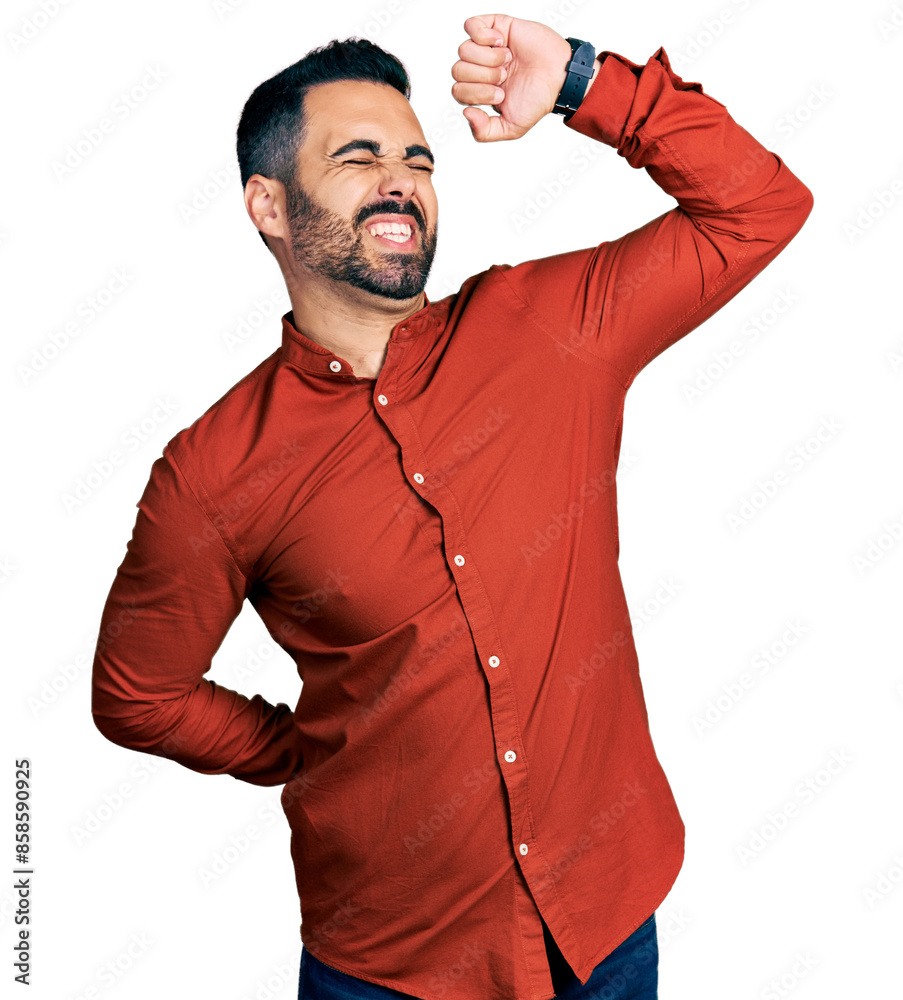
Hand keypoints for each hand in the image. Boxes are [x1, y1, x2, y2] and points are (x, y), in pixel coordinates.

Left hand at [451, 14, 572, 141]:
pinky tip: (500, 42)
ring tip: (507, 61)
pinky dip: (482, 36)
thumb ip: (484, 132)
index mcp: (479, 90)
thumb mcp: (511, 128)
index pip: (457, 91)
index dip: (477, 94)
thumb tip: (466, 113)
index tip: (501, 94)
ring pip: (464, 50)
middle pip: (457, 70)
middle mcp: (479, 68)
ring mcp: (485, 47)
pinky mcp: (495, 26)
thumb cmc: (538, 100)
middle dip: (483, 77)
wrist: (559, 78)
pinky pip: (470, 25)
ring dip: (487, 58)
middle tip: (505, 77)